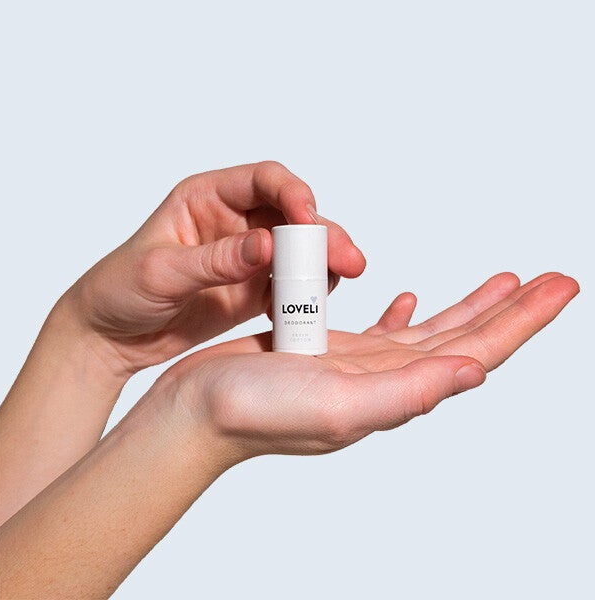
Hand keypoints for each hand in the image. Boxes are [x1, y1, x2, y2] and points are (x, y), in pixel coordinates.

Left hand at [63, 162, 364, 374]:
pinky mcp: (253, 289)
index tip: (309, 219)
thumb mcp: (161, 272)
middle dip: (323, 235)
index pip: (264, 181)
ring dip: (323, 264)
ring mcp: (247, 257)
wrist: (113, 335)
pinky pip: (291, 285)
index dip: (293, 194)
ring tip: (339, 283)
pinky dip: (306, 294)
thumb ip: (216, 260)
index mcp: (207, 198)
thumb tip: (268, 246)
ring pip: (299, 251)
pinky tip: (307, 309)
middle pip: (292, 216)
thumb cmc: (121, 290)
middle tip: (349, 261)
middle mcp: (234, 221)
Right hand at [166, 272, 577, 460]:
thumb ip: (407, 392)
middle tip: (550, 279)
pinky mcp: (328, 351)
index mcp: (394, 392)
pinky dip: (403, 313)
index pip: (475, 351)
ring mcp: (357, 365)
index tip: (560, 287)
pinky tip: (409, 298)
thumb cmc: (255, 413)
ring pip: (430, 330)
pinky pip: (381, 330)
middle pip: (464, 337)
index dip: (521, 321)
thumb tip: (475, 374)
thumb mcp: (337, 405)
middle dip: (510, 309)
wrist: (198, 413)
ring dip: (468, 306)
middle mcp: (384, 380)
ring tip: (501, 283)